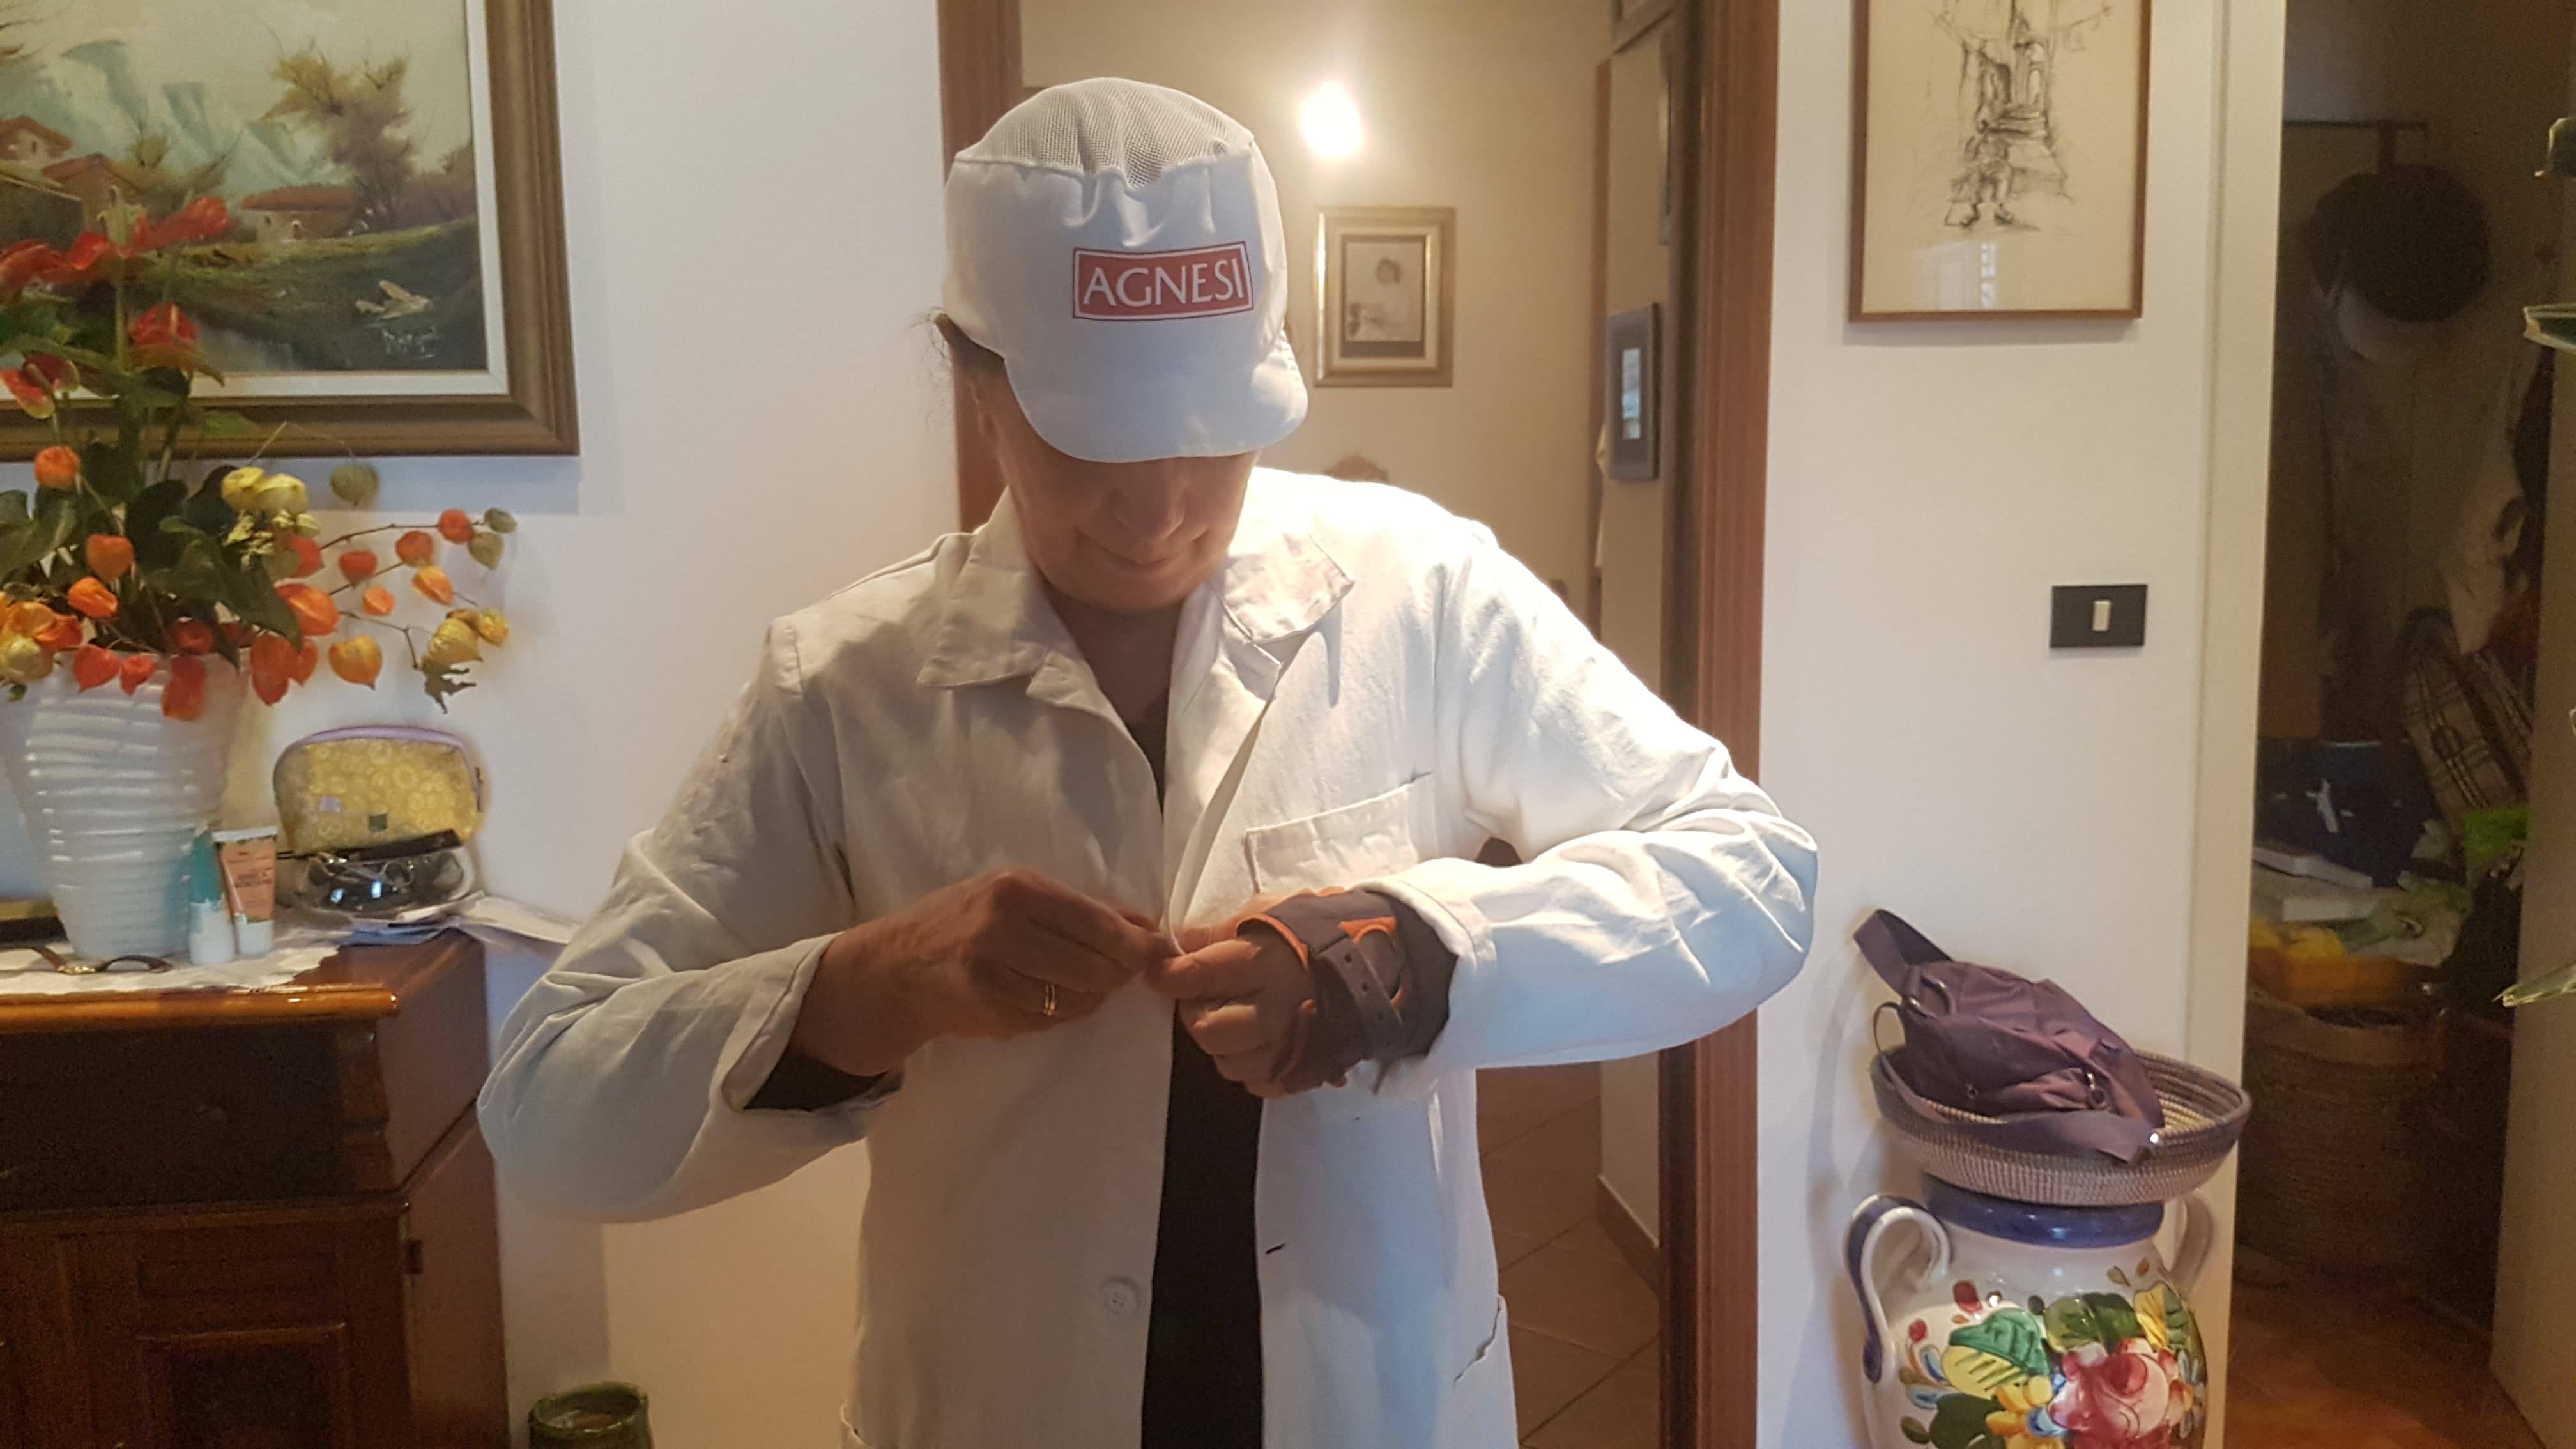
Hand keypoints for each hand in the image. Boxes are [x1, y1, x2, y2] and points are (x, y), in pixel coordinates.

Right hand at [790, 868, 1172, 1075]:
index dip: (1137, 943)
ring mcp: (993, 969)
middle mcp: (1003, 924)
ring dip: (1089, 998)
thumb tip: (1146, 926)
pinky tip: (1041, 1001)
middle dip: (1118, 975)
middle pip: (1096, 963)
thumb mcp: (1013, 897)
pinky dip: (1058, 1016)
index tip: (1158, 953)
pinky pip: (1049, 1019)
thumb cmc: (960, 924)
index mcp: (1017, 887)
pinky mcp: (986, 1008)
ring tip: (1074, 986)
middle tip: (1120, 976)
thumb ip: (1076, 909)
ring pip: (1077, 997)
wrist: (893, 968)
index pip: (1100, 921)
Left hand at [1150, 898, 1325, 1096]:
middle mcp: (1277, 1010)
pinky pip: (1258, 1084)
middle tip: (1203, 998)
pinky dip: (1250, 1067)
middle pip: (1207, 1030)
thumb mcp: (1272, 913)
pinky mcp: (1307, 1071)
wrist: (1386, 963)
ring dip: (1222, 1044)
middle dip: (1196, 1014)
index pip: (1197, 976)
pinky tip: (1259, 1042)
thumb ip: (1222, 931)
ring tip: (1236, 1019)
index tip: (1160, 973)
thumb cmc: (1323, 931)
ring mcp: (1293, 1046)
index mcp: (1267, 963)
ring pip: (1228, 1064)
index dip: (1169, 976)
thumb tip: (1177, 944)